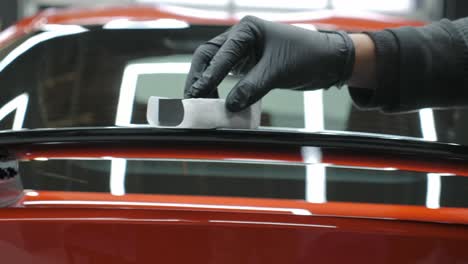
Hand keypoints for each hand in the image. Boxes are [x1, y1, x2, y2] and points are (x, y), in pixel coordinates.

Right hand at [184, 16, 354, 111]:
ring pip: (216, 67)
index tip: (198, 92)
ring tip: (202, 102)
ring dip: (208, 84)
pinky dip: (222, 89)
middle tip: (192, 98)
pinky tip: (219, 101)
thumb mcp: (277, 71)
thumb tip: (229, 106)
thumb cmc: (307, 56)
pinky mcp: (250, 66)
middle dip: (200, 77)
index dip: (208, 74)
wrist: (328, 62)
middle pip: (209, 57)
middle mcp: (242, 39)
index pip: (220, 53)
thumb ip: (251, 87)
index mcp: (247, 30)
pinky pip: (229, 77)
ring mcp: (244, 52)